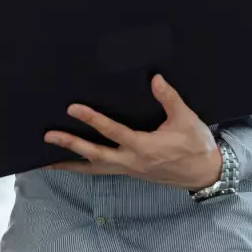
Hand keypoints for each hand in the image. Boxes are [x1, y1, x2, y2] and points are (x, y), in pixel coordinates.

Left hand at [44, 75, 222, 189]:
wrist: (205, 173)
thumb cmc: (196, 145)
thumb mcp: (186, 120)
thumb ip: (169, 98)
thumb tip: (155, 78)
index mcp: (144, 147)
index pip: (112, 131)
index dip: (92, 119)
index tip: (73, 109)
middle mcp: (132, 161)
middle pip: (95, 154)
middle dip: (71, 145)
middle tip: (49, 136)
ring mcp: (129, 169)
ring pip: (94, 169)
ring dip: (71, 164)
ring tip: (47, 161)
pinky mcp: (129, 172)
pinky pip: (101, 171)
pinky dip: (84, 168)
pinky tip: (70, 164)